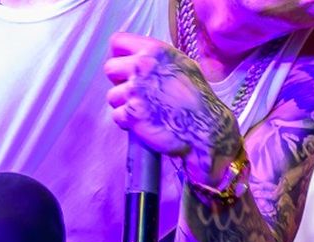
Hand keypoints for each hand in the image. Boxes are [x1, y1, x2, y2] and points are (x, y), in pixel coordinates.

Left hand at [104, 32, 239, 184]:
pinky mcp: (132, 113)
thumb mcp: (182, 65)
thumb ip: (157, 58)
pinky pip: (117, 116)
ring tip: (145, 110)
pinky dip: (128, 122)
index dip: (119, 56)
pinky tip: (145, 122)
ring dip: (124, 104)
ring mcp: (136, 90)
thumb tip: (139, 56)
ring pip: (112, 96)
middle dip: (119, 81)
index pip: (117, 42)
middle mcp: (143, 66)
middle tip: (135, 92)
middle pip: (110, 69)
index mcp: (155, 51)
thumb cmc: (197, 98)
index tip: (125, 67)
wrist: (204, 127)